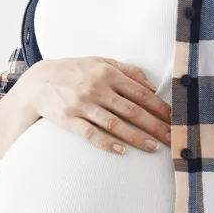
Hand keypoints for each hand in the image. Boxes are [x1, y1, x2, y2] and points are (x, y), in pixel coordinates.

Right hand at [14, 57, 172, 154]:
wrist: (38, 81)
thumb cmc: (74, 71)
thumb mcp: (99, 61)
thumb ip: (126, 70)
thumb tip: (151, 85)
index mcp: (107, 73)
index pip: (140, 93)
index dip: (160, 107)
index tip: (175, 119)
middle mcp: (97, 88)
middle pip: (132, 110)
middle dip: (156, 126)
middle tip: (173, 138)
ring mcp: (82, 105)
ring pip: (115, 124)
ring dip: (136, 137)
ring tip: (154, 147)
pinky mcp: (68, 120)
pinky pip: (91, 134)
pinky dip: (107, 143)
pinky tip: (122, 151)